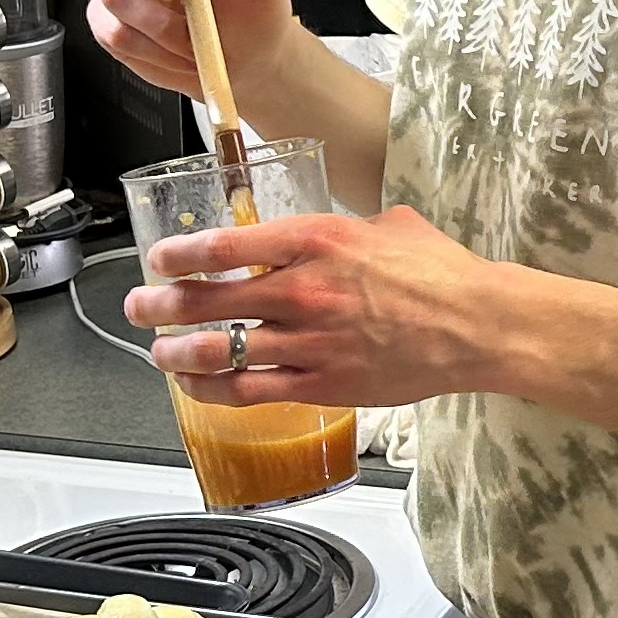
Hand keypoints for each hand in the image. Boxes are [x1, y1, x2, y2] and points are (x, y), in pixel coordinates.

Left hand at [127, 205, 512, 409]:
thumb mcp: (386, 225)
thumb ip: (338, 228)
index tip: (160, 259)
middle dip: (160, 305)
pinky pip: (250, 392)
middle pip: (207, 301)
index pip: (224, 245)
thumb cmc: (441, 273)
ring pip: (218, 352)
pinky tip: (195, 386)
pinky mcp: (322, 384)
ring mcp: (310, 342)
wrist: (478, 325)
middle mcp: (304, 291)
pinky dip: (213, 390)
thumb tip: (314, 232)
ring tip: (157, 351)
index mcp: (316, 240)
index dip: (179, 255)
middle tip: (138, 305)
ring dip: (175, 353)